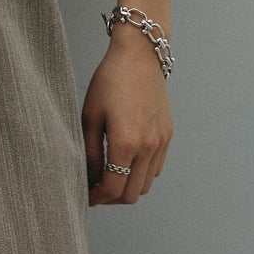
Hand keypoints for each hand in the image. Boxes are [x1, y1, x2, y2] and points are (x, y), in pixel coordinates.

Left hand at [82, 31, 173, 205]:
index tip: (86, 197)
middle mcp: (148, 147)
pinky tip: (125, 163)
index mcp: (126, 143)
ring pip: (146, 184)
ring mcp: (161, 142)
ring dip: (127, 188)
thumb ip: (89, 151)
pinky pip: (156, 169)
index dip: (97, 198)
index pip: (113, 189)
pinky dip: (141, 174)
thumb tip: (88, 177)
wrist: (139, 55)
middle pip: (132, 194)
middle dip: (111, 198)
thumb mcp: (90, 116)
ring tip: (109, 177)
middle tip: (95, 190)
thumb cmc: (109, 80)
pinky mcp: (167, 135)